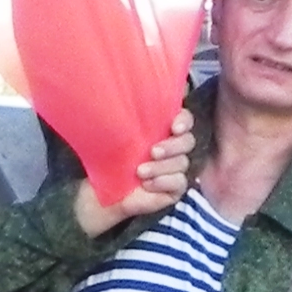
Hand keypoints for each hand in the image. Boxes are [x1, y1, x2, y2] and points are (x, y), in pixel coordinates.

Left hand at [70, 111, 196, 237]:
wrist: (102, 191)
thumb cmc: (109, 158)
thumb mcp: (114, 135)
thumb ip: (125, 118)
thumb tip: (124, 100)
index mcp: (162, 130)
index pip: (184, 119)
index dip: (184, 121)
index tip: (174, 127)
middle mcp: (173, 147)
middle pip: (188, 141)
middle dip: (172, 146)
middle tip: (152, 152)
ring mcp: (176, 168)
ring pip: (182, 163)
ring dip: (161, 167)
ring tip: (140, 172)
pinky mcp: (175, 188)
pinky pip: (180, 182)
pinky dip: (163, 182)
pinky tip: (147, 184)